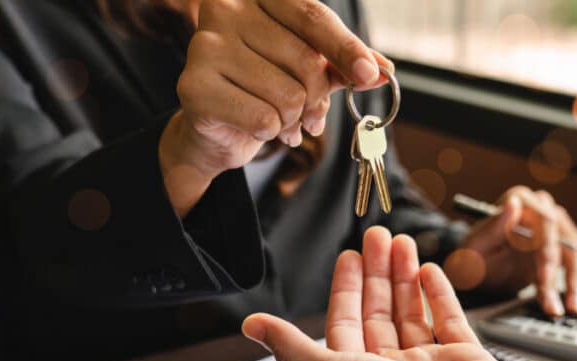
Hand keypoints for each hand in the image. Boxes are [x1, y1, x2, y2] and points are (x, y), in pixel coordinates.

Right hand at [159, 0, 393, 216]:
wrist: (216, 129)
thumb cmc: (264, 89)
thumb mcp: (308, 70)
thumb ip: (342, 65)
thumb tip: (383, 71)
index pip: (312, 16)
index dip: (346, 48)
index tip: (370, 75)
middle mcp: (225, 10)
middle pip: (304, 59)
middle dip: (316, 98)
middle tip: (309, 115)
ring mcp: (205, 46)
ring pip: (287, 94)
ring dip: (292, 119)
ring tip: (280, 122)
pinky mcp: (194, 86)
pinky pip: (263, 118)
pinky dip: (270, 133)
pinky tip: (256, 128)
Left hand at [243, 226, 539, 360]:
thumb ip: (293, 347)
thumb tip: (251, 326)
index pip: (346, 323)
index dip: (345, 288)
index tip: (347, 255)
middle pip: (379, 312)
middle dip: (376, 272)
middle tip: (376, 235)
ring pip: (412, 312)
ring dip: (404, 276)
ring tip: (402, 242)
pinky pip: (448, 320)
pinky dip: (438, 294)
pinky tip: (430, 270)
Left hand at [454, 186, 576, 316]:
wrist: (481, 267)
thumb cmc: (475, 256)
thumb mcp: (474, 247)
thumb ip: (491, 227)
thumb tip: (512, 204)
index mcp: (521, 200)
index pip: (544, 222)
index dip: (547, 251)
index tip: (544, 278)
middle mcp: (544, 207)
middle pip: (565, 239)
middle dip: (564, 276)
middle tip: (557, 305)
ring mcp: (559, 223)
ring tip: (571, 308)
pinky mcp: (568, 240)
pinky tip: (576, 297)